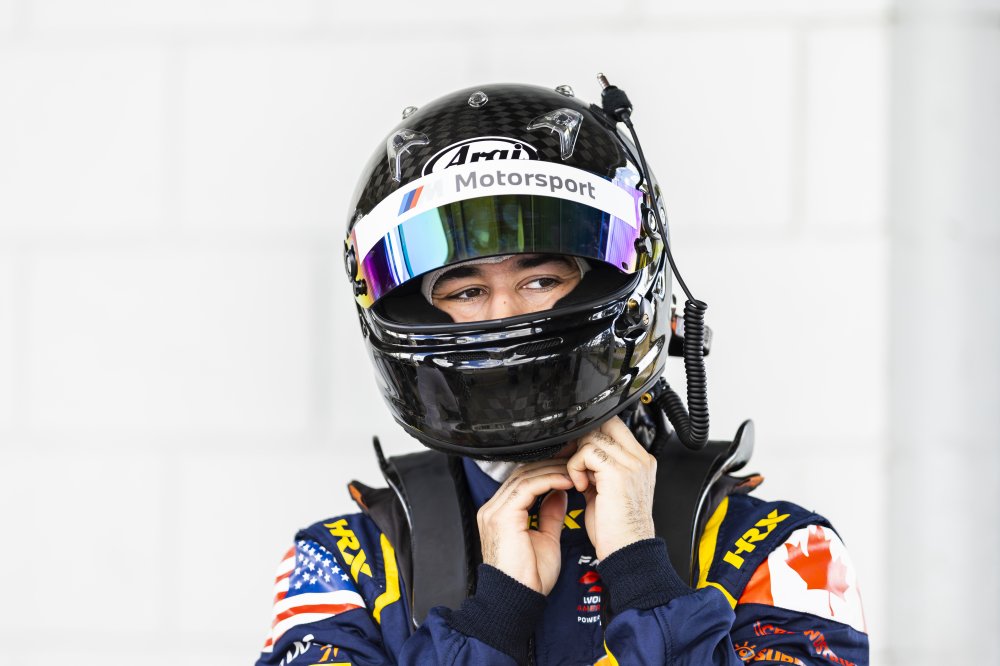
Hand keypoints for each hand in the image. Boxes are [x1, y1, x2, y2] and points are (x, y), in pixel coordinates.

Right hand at [476, 460, 573, 594]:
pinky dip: (548, 480)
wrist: (518, 600)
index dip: (546, 470)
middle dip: (550, 464)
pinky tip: (566, 480)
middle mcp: (492, 509)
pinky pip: (527, 488)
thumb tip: (560, 493)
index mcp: (500, 514)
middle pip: (522, 473)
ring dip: (552, 470)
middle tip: (574, 461)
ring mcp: (494, 511)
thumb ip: (550, 514)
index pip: (522, 480)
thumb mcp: (546, 539)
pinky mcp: (502, 516)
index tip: (570, 468)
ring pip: (524, 476)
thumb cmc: (530, 579)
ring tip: (574, 470)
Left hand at [566, 416, 656, 559]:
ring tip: (580, 481)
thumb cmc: (616, 529)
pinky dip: (575, 468)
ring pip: (592, 437)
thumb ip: (598, 469)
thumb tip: (580, 453)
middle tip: (571, 462)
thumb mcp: (607, 491)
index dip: (591, 433)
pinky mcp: (617, 472)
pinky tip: (581, 487)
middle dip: (581, 441)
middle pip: (604, 424)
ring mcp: (631, 464)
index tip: (575, 453)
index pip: (614, 426)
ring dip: (576, 459)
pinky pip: (586, 452)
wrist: (627, 551)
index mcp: (641, 462)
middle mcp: (640, 459)